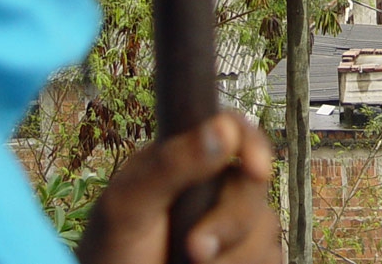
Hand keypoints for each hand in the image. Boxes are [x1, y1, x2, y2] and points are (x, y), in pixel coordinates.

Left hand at [77, 112, 280, 263]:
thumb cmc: (112, 247)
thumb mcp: (128, 204)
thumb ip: (171, 164)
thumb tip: (222, 129)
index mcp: (189, 158)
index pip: (235, 131)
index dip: (252, 145)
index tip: (255, 169)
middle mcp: (217, 186)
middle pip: (255, 185)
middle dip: (230, 220)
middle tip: (193, 248)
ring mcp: (234, 224)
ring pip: (266, 228)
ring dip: (231, 256)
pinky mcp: (247, 256)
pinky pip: (270, 257)